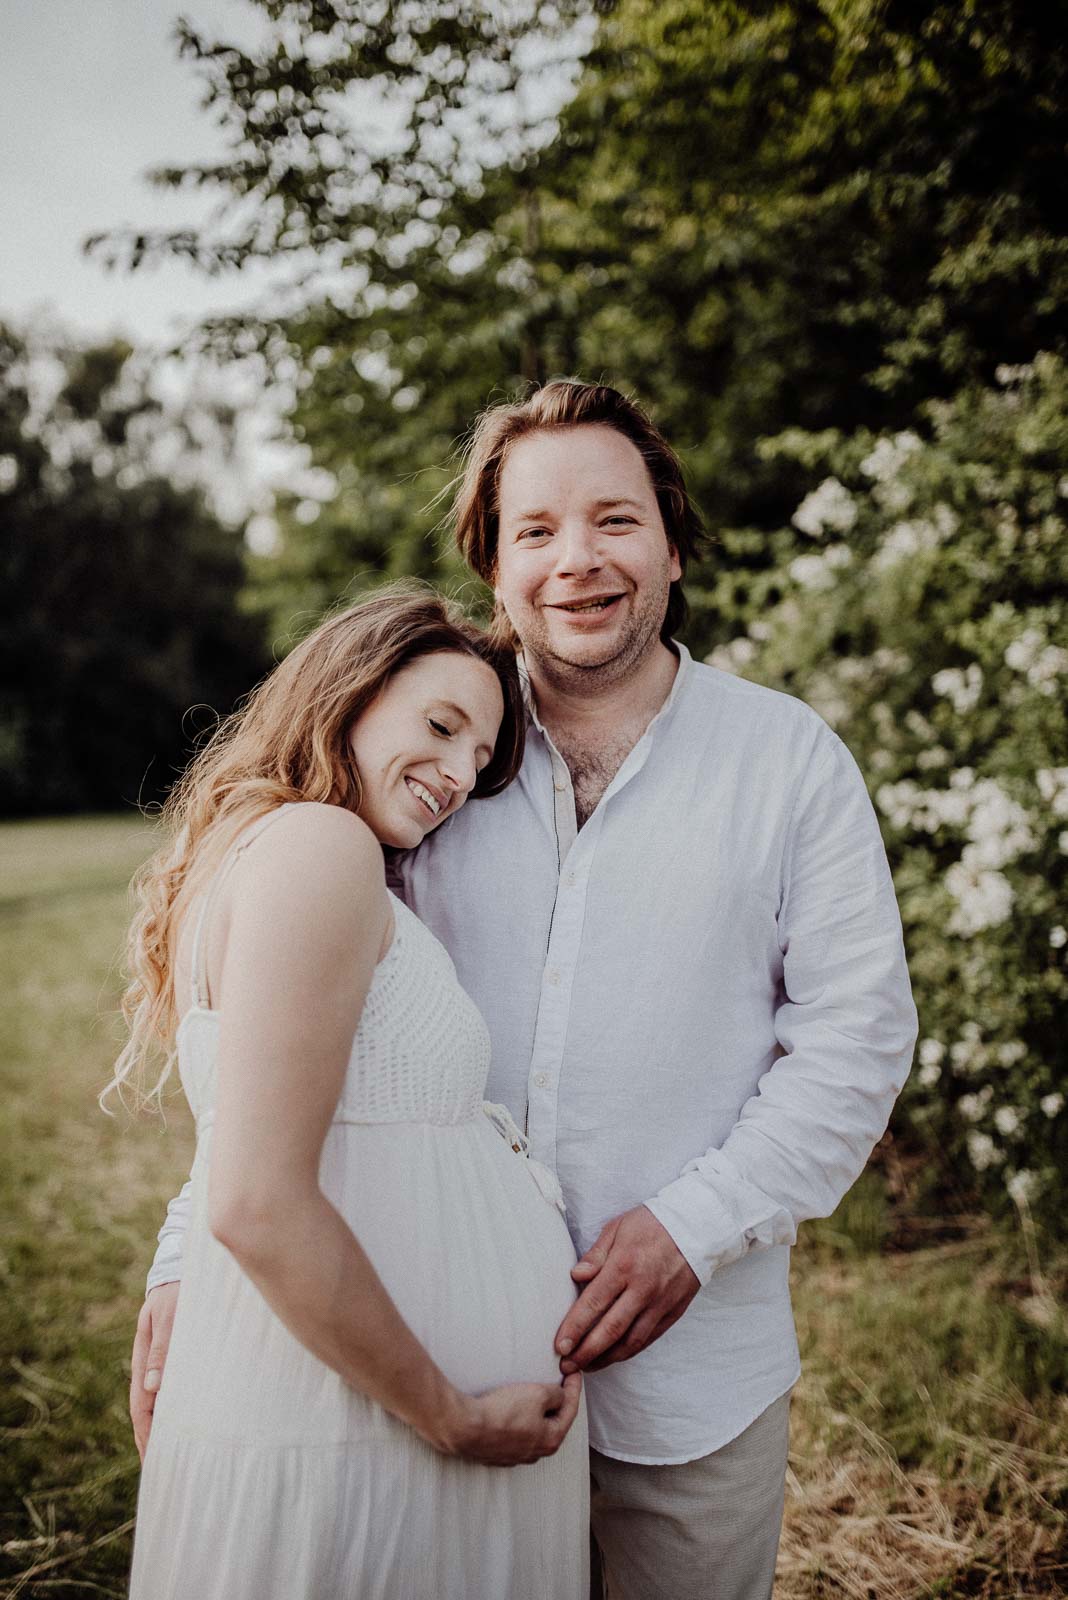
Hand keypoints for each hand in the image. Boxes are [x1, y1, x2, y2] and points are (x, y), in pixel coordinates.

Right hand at [129, 1282, 179, 1460]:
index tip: (152, 1459)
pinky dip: (170, 1410)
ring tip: (169, 1455)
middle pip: (145, 1411)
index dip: (145, 1434)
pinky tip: (180, 1423)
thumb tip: (152, 1387)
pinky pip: (168, 1390)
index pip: (141, 1406)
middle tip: (159, 1470)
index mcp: (143, 1357)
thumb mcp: (169, 1317)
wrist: (180, 1269)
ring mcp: (159, 1361)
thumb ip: (162, 1349)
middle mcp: (149, 1364)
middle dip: (150, 1440)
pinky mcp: (172, 1356)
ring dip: (160, 1428)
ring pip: (155, 1403)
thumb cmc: (178, 1291)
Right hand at [443, 1374, 582, 1466]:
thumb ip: (556, 1395)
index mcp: (551, 1440)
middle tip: (559, 1384)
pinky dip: (517, 1421)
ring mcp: (514, 1456)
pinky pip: (513, 1434)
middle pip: (552, 1423)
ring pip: (532, 1431)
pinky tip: (511, 1410)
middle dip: (558, 1403)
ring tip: (534, 1397)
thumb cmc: (503, 1412)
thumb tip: (559, 1397)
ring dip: (536, 1414)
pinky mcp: (495, 1453)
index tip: (575, 1373)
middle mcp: (535, 1453)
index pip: (570, 1411)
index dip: (574, 1388)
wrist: (465, 1428)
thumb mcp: (538, 1394)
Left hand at [555, 1205, 699, 1373]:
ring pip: (631, 1342)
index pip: (594, 1303)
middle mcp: (642, 1289)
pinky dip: (629, 1352)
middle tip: (567, 1366)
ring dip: (607, 1359)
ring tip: (587, 1367)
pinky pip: (649, 1339)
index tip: (560, 1346)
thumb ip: (596, 1255)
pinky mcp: (673, 1312)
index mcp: (624, 1266)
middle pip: (611, 1330)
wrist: (697, 1226)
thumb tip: (576, 1275)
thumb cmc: (652, 1224)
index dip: (574, 1328)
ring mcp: (660, 1303)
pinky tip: (614, 1356)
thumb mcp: (618, 1227)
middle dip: (586, 1352)